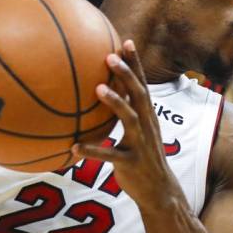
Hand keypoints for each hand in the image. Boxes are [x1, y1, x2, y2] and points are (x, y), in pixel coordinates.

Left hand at [71, 40, 182, 209]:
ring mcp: (140, 144)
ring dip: (114, 103)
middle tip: (110, 57)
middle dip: (126, 74)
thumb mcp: (137, 131)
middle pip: (138, 94)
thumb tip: (101, 91)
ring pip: (128, 119)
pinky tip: (74, 147)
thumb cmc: (142, 156)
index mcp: (147, 116)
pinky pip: (109, 155)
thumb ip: (124, 111)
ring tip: (97, 89)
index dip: (135, 64)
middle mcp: (146, 125)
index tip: (126, 42)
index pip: (142, 84)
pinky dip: (92, 151)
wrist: (159, 191)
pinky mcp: (130, 163)